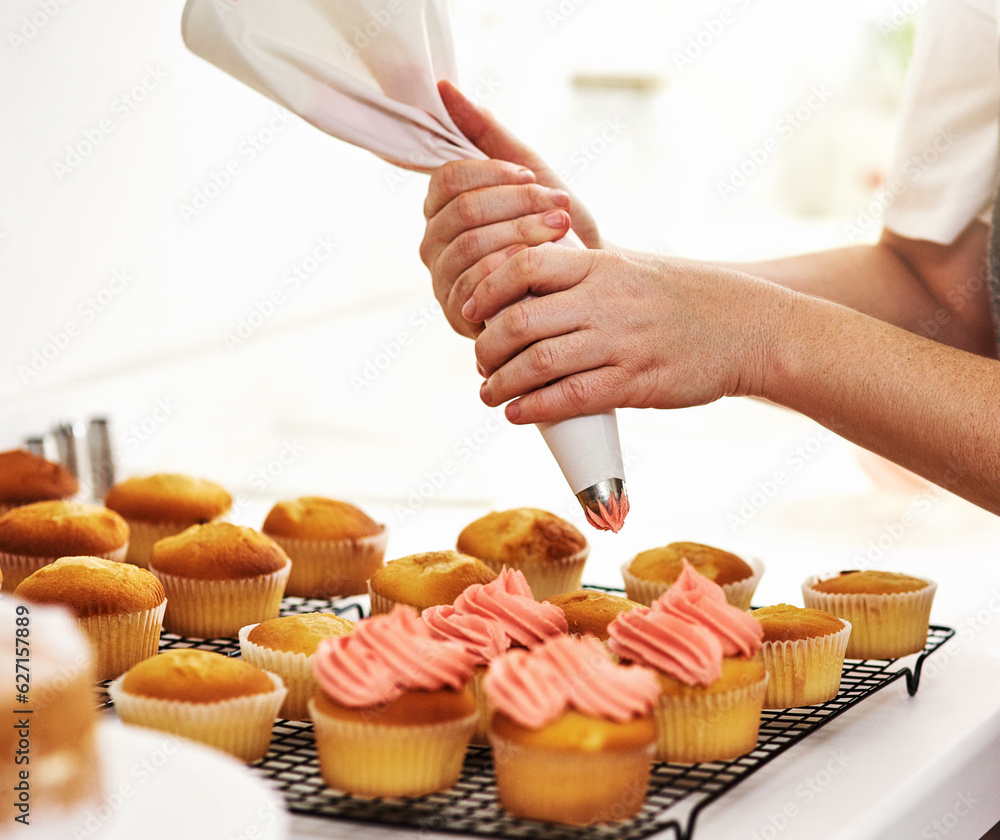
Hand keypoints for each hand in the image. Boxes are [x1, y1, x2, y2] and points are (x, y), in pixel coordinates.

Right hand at [419, 81, 601, 337]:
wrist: (586, 283)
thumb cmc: (557, 227)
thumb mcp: (531, 173)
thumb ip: (487, 133)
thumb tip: (443, 88)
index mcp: (442, 208)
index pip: (447, 179)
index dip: (491, 174)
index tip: (531, 176)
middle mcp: (434, 244)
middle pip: (462, 213)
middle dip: (517, 205)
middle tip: (559, 204)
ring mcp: (443, 281)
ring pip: (470, 246)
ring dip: (522, 233)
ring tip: (560, 228)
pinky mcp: (458, 316)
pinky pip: (475, 286)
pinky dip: (510, 270)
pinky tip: (538, 265)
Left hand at [465, 246, 783, 423]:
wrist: (751, 328)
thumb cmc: (686, 298)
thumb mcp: (633, 267)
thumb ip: (583, 273)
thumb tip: (525, 284)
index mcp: (602, 266)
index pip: (525, 265)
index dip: (486, 289)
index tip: (470, 309)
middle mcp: (607, 300)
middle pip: (521, 319)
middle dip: (487, 346)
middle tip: (479, 361)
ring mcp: (622, 342)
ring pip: (538, 362)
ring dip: (502, 382)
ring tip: (489, 392)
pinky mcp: (637, 382)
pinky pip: (571, 397)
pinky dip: (534, 407)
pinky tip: (517, 413)